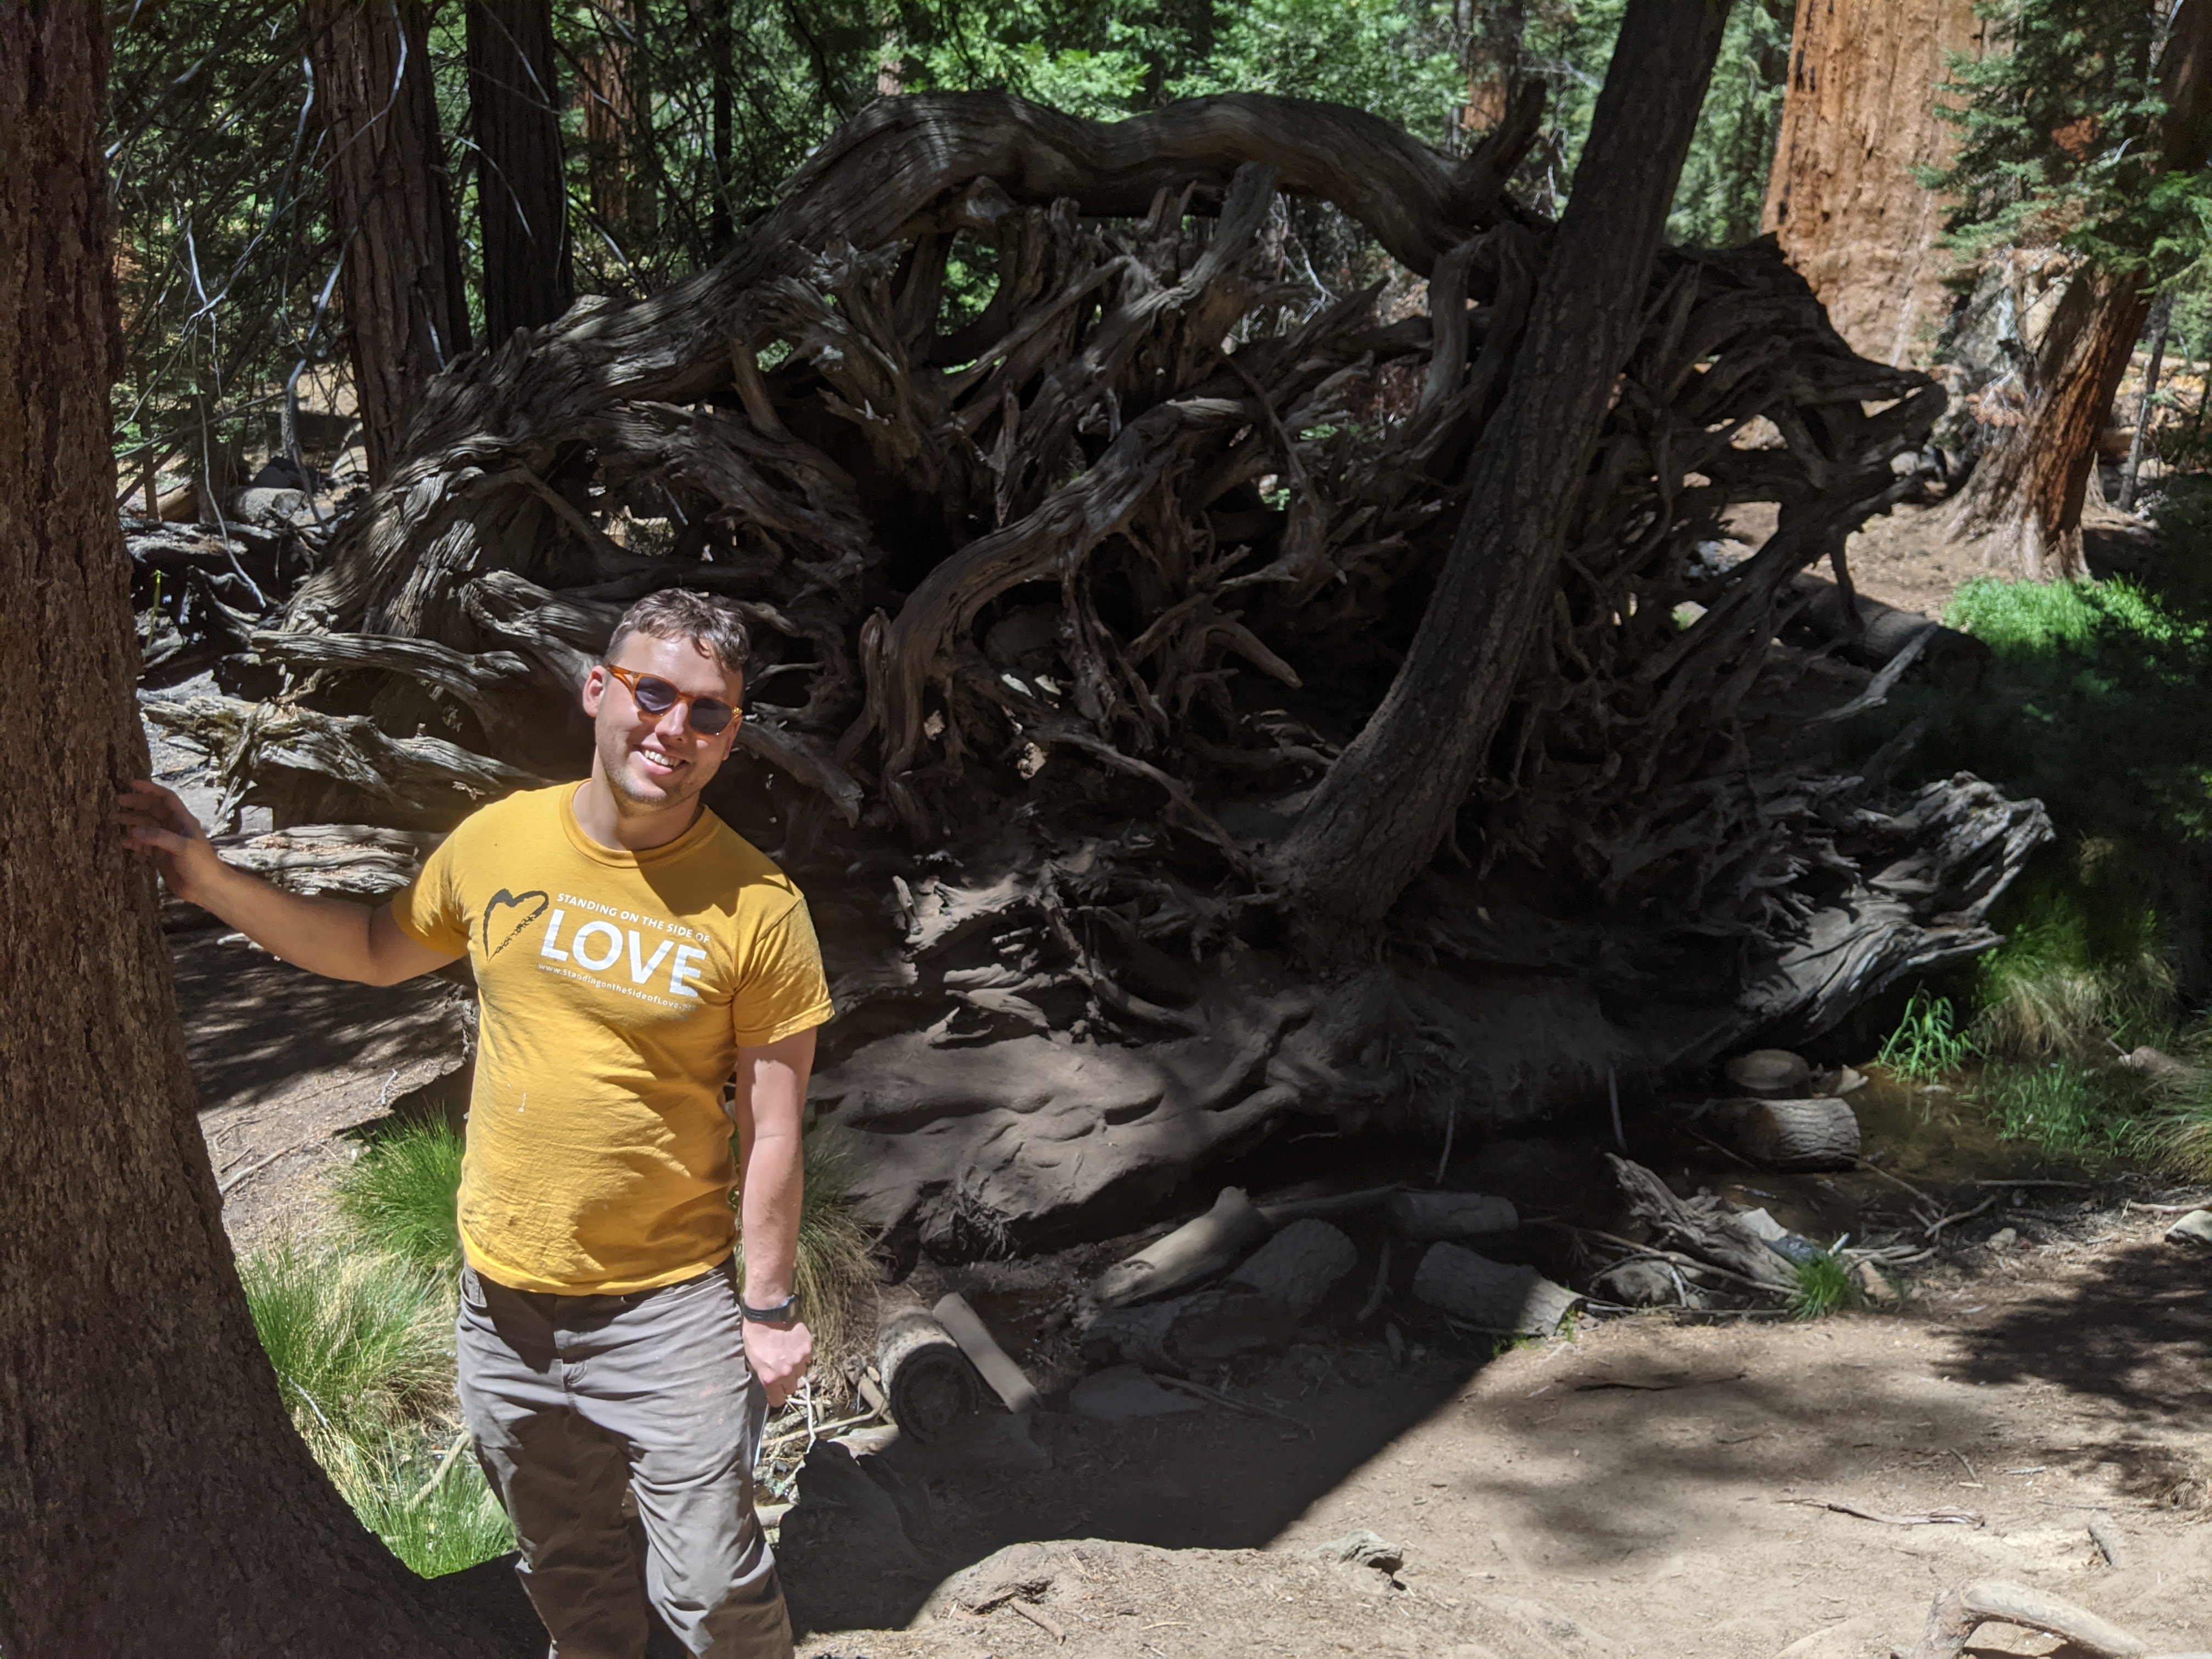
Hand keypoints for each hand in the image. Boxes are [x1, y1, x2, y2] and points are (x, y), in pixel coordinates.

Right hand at [115, 779, 222, 903]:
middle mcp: (174, 828)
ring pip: (146, 827)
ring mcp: (166, 842)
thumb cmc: (201, 865)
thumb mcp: (183, 847)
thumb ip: (159, 837)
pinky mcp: (161, 856)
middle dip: (137, 804)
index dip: (150, 789)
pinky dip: (133, 841)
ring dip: (132, 822)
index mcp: (183, 821)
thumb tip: (133, 830)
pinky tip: (121, 840)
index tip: (132, 784)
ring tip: (114, 819)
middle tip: (117, 801)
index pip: (166, 799)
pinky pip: (144, 845)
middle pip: (153, 810)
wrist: (207, 888)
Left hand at [743, 1316, 813, 1409]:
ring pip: (801, 1373)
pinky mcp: (807, 1349)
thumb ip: (765, 1376)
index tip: (776, 1392)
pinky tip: (793, 1346)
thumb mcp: (753, 1361)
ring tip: (788, 1355)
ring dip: (795, 1368)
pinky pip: (807, 1359)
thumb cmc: (755, 1337)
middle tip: (782, 1371)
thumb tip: (772, 1385)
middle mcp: (786, 1373)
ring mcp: (799, 1361)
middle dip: (787, 1382)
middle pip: (792, 1388)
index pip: (778, 1401)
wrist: (768, 1315)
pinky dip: (802, 1355)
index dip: (776, 1397)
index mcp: (770, 1378)